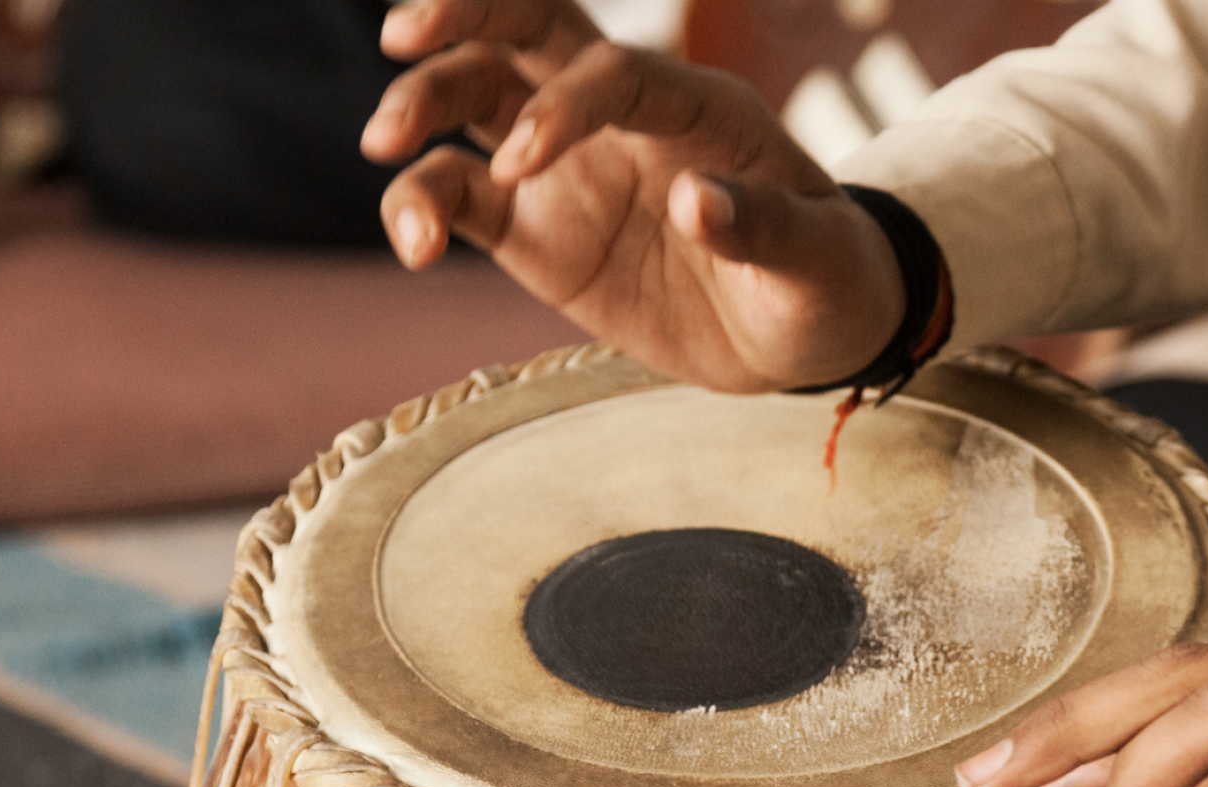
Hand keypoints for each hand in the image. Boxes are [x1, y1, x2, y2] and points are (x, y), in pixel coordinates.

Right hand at [360, 0, 903, 390]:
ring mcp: (570, 167)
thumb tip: (698, 204)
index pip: (616, 70)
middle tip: (399, 38)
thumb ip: (763, 229)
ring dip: (421, 104)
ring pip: (477, 98)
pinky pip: (461, 197)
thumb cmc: (824, 280)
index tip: (526, 163)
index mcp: (696, 107)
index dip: (567, 101)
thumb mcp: (817, 262)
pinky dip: (423, 206)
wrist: (800, 334)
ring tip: (383, 150)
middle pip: (529, 29)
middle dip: (462, 15)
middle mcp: (621, 118)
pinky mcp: (537, 230)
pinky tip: (412, 245)